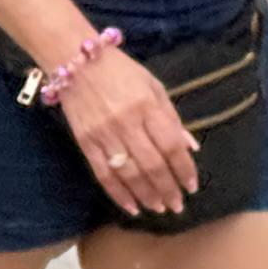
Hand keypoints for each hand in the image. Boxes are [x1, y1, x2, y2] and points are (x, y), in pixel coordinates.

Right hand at [56, 44, 196, 214]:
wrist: (75, 61)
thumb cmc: (120, 71)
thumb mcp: (153, 86)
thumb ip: (172, 117)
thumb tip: (190, 148)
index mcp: (147, 106)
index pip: (171, 145)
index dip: (184, 169)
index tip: (192, 186)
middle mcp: (126, 122)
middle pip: (152, 164)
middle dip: (168, 189)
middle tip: (177, 205)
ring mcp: (103, 134)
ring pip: (129, 174)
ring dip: (146, 195)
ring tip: (159, 208)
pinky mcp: (85, 142)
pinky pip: (102, 174)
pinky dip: (118, 194)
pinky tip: (131, 206)